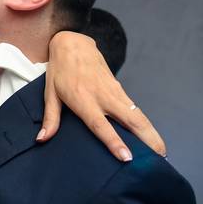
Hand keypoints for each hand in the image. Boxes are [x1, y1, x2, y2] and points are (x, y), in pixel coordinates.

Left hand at [38, 31, 166, 160]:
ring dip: (151, 132)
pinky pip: (135, 108)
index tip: (127, 157)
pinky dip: (145, 123)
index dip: (114, 141)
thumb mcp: (50, 93)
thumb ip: (50, 118)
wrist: (73, 44)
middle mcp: (102, 96)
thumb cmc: (60, 71)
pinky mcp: (120, 88)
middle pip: (131, 120)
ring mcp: (114, 91)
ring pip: (138, 114)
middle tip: (159, 159)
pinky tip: (150, 136)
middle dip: (148, 139)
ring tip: (161, 153)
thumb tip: (41, 139)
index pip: (100, 125)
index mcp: (83, 99)